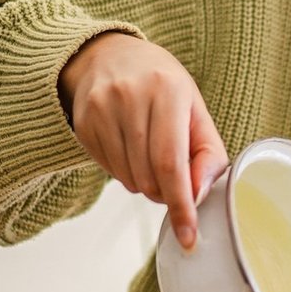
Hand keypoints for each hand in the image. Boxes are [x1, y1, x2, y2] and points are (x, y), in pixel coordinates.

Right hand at [58, 31, 226, 249]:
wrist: (109, 55)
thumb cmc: (163, 86)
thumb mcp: (195, 110)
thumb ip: (208, 154)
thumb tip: (199, 196)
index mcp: (167, 90)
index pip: (171, 163)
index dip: (180, 205)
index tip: (188, 236)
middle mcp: (130, 97)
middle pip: (149, 177)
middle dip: (165, 193)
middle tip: (173, 179)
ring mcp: (100, 110)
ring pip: (128, 179)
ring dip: (145, 184)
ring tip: (150, 156)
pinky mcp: (82, 123)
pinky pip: (109, 171)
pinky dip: (125, 173)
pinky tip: (129, 148)